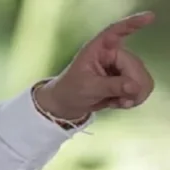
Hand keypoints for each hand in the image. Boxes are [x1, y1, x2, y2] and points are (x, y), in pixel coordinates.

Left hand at [35, 11, 155, 119]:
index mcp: (99, 48)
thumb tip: (134, 86)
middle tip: (121, 100)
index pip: (116, 32)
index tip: (149, 18)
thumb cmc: (71, 90)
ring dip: (134, 95)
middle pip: (135, 67)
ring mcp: (123, 66)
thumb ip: (111, 86)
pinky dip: (134, 98)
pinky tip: (119, 102)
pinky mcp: (128, 79)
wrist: (67, 104)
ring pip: (143, 79)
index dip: (133, 24)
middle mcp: (114, 53)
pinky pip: (142, 88)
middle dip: (132, 86)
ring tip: (118, 102)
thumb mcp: (87, 88)